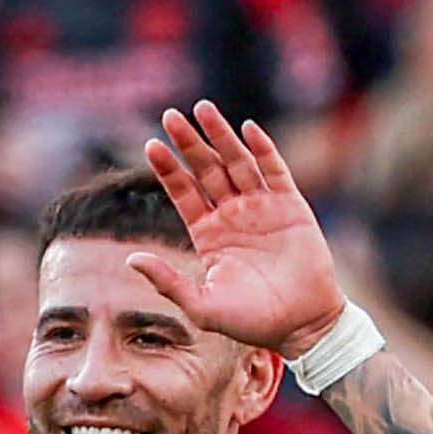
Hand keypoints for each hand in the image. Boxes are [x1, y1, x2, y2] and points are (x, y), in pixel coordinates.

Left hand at [132, 102, 347, 357]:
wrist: (302, 325)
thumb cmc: (251, 322)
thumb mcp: (202, 306)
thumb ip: (167, 282)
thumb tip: (130, 259)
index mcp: (208, 234)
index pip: (183, 192)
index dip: (168, 169)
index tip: (151, 145)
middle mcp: (232, 215)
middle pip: (206, 169)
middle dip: (189, 142)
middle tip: (170, 116)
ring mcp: (261, 207)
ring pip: (237, 162)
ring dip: (220, 136)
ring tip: (203, 108)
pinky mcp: (291, 206)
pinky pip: (274, 171)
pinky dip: (262, 149)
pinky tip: (248, 128)